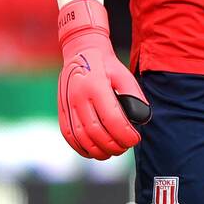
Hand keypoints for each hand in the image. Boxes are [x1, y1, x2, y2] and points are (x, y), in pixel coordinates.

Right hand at [56, 0, 150, 159]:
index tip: (135, 139)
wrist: (80, 52)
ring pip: (82, 138)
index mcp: (96, 86)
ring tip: (113, 151)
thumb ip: (135, 96)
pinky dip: (82, 148)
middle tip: (126, 147)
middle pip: (96, 132)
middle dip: (114, 145)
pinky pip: (69, 136)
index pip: (112, 119)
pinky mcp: (61, 110)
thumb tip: (142, 119)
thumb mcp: (125, 74)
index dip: (125, 135)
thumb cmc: (106, 65)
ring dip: (99, 150)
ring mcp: (67, 104)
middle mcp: (78, 96)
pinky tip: (95, 151)